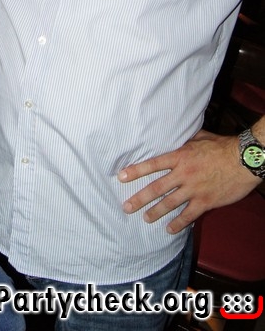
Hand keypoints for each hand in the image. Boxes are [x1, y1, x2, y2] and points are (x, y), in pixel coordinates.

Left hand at [118, 129, 258, 232]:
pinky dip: (178, 223)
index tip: (121, 177)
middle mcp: (183, 174)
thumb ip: (184, 140)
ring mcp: (194, 189)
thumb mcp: (199, 138)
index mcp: (180, 156)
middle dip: (139, 198)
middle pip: (156, 188)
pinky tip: (170, 230)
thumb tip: (174, 135)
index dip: (136, 171)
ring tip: (145, 218)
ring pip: (169, 203)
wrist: (243, 161)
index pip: (152, 164)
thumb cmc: (221, 146)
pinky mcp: (205, 201)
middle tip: (126, 206)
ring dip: (155, 212)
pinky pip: (188, 215)